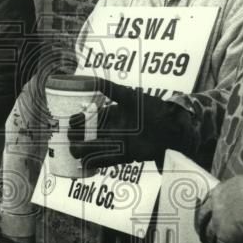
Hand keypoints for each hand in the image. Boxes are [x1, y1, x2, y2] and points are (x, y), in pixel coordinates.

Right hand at [67, 78, 198, 168]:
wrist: (172, 127)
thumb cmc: (153, 109)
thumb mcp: (130, 98)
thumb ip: (111, 89)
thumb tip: (91, 80)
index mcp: (112, 114)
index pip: (89, 118)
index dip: (79, 120)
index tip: (71, 122)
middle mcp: (112, 129)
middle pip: (88, 134)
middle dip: (77, 137)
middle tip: (69, 137)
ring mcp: (118, 143)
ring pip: (95, 148)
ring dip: (83, 150)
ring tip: (73, 150)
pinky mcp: (125, 155)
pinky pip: (107, 160)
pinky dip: (95, 162)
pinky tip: (85, 163)